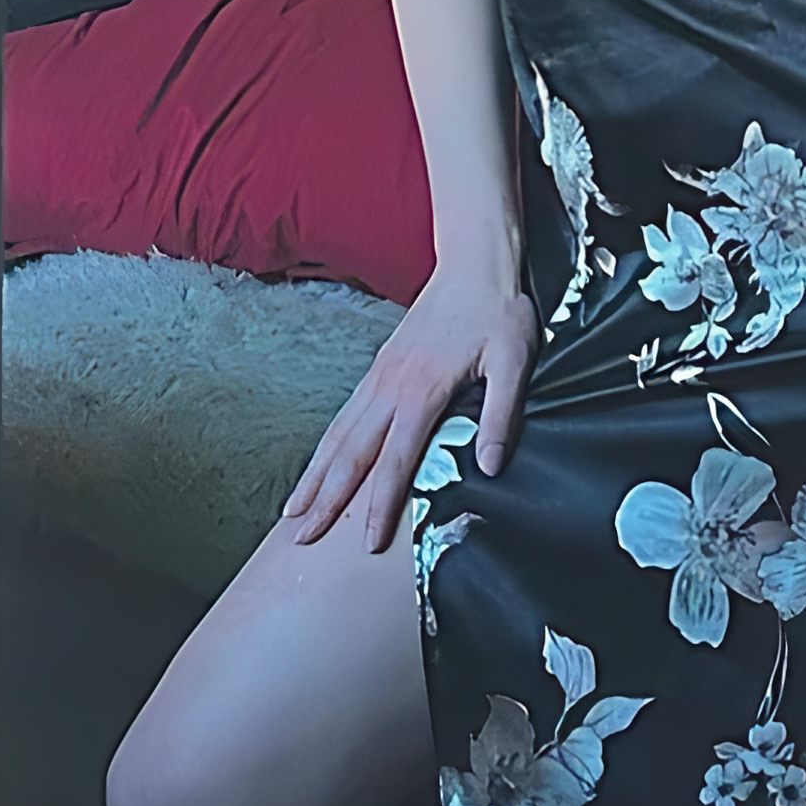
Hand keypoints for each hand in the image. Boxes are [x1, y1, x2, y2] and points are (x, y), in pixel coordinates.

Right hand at [281, 265, 537, 552]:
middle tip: (302, 538)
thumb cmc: (498, 311)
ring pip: (339, 433)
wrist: (473, 263)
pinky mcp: (380, 367)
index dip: (380, 504)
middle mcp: (391, 386)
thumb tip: (489, 466)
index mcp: (422, 389)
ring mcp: (380, 375)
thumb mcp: (513, 360)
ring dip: (315, 474)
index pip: (395, 459)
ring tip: (292, 510)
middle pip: (351, 453)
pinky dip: (326, 445)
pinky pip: (345, 414)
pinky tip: (319, 463)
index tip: (366, 543)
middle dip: (326, 498)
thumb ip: (499, 414)